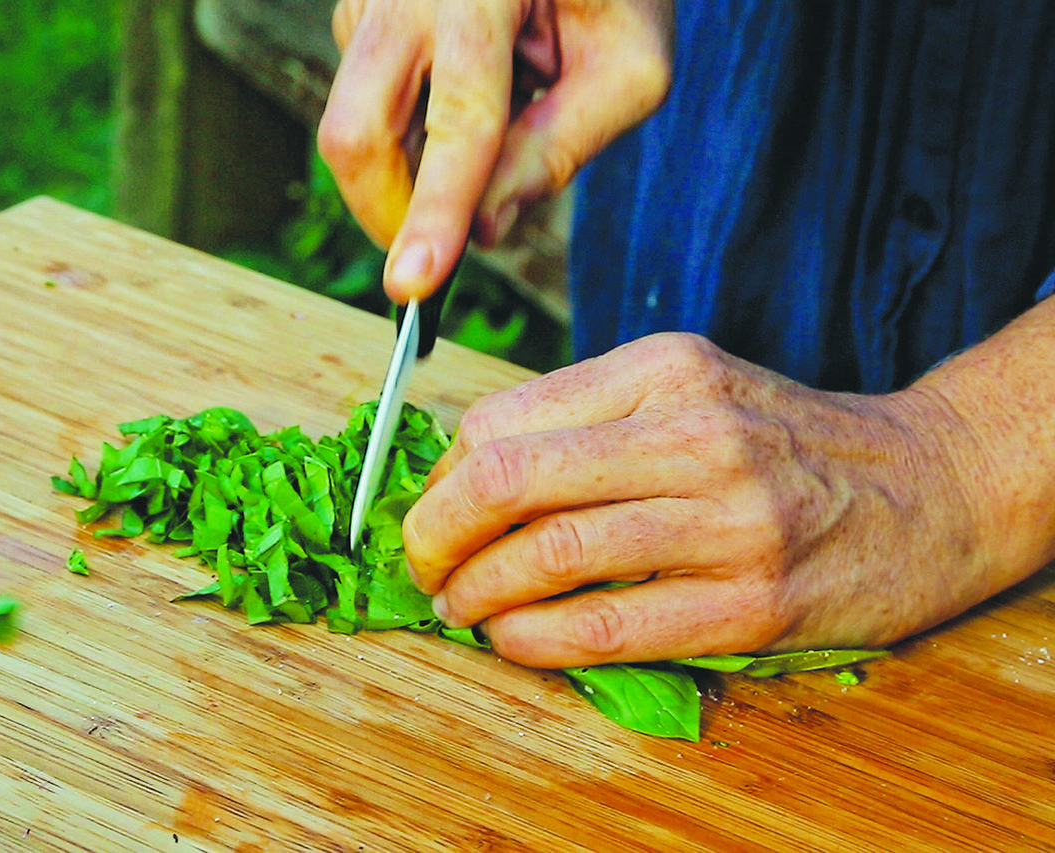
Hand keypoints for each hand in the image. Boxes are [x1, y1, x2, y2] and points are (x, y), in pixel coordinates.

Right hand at [317, 0, 673, 302]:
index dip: (435, 210)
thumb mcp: (627, 67)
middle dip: (392, 213)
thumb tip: (482, 233)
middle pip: (356, 130)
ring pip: (352, 127)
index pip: (457, 117)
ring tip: (493, 126)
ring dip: (411, 169)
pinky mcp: (354, 14)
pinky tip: (459, 104)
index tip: (412, 286)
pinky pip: (359, 105)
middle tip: (443, 251)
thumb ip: (561, 147)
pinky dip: (405, 138)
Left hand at [402, 333, 1020, 668]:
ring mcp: (727, 518)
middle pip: (505, 480)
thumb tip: (465, 474)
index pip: (502, 420)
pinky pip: (606, 625)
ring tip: (461, 608)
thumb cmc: (784, 442)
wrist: (925, 487)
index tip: (432, 513)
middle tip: (420, 568)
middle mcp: (692, 432)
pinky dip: (535, 639)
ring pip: (547, 554)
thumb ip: (589, 420)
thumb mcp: (691, 389)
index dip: (442, 479)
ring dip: (475, 594)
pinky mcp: (751, 602)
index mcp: (662, 369)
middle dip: (432, 536)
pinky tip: (513, 639)